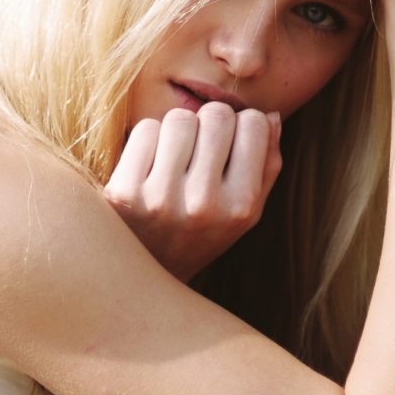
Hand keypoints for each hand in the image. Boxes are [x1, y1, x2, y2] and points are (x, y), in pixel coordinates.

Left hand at [104, 103, 281, 282]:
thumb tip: (269, 116)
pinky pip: (145, 130)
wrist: (144, 278)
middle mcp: (204, 203)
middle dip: (210, 123)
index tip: (231, 143)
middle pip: (216, 115)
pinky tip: (150, 166)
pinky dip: (149, 140)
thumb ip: (266, 165)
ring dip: (178, 130)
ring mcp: (161, 198)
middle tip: (201, 148)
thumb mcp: (245, 212)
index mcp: (241, 207)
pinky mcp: (124, 192)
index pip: (253, 123)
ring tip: (176, 158)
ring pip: (180, 118)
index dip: (242, 125)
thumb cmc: (201, 234)